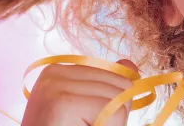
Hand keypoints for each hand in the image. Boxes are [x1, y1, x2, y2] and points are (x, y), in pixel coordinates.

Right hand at [21, 60, 138, 125]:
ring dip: (109, 125)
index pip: (114, 75)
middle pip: (120, 84)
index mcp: (58, 72)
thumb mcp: (88, 112)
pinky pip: (113, 111)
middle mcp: (54, 72)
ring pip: (120, 98)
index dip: (111, 107)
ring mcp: (55, 85)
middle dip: (113, 114)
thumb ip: (107, 89)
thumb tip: (130, 64)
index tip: (81, 122)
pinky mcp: (62, 102)